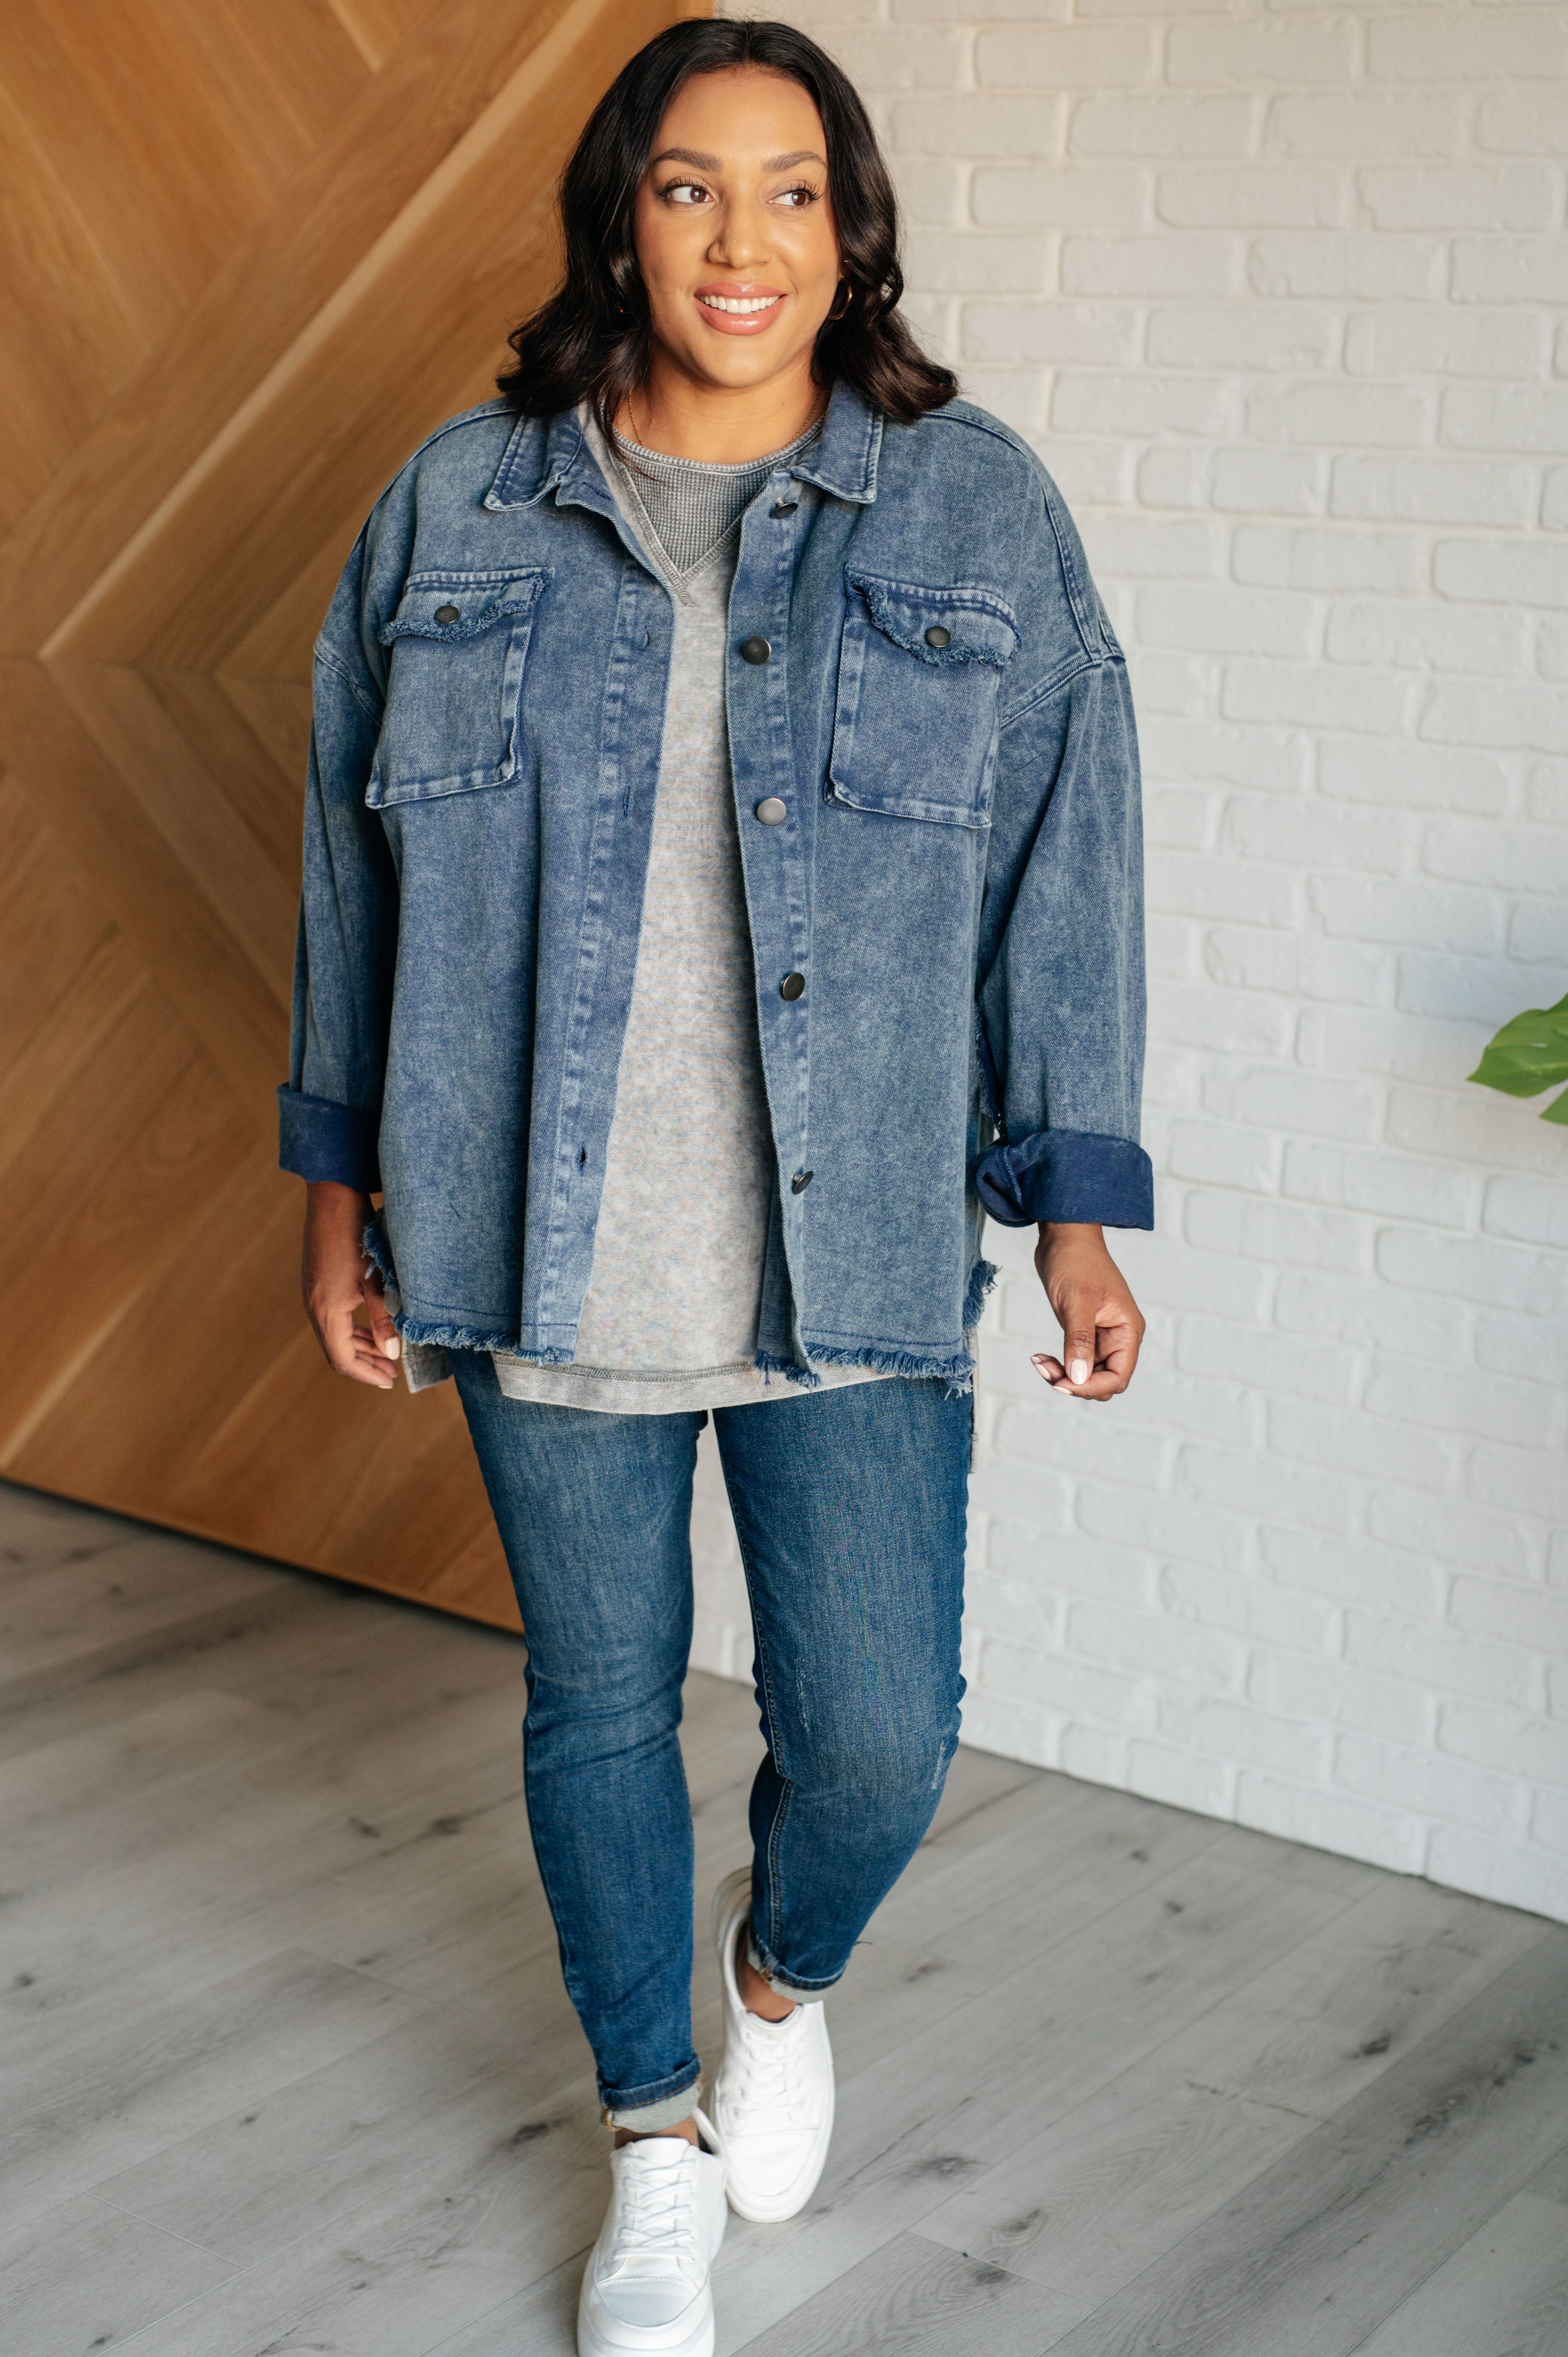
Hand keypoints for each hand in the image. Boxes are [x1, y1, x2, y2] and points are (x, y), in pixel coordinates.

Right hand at [302, 1181, 399, 1390]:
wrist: (333, 1197)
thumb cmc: (358, 1236)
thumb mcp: (377, 1281)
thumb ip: (384, 1319)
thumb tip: (391, 1354)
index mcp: (327, 1311)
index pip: (343, 1360)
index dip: (366, 1374)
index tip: (389, 1380)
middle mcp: (313, 1306)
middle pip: (336, 1351)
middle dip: (364, 1364)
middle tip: (391, 1372)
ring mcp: (312, 1294)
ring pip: (334, 1335)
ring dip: (359, 1346)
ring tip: (384, 1354)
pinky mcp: (316, 1282)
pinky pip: (331, 1318)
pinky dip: (351, 1329)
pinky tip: (371, 1327)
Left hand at [1031, 1221, 1143, 1401]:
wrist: (1064, 1236)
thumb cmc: (1075, 1260)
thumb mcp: (1077, 1300)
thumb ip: (1079, 1340)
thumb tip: (1078, 1377)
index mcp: (1127, 1329)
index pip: (1118, 1377)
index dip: (1090, 1386)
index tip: (1061, 1383)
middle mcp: (1119, 1336)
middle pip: (1104, 1381)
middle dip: (1075, 1383)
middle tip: (1044, 1368)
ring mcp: (1102, 1336)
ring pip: (1088, 1374)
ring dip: (1065, 1376)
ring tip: (1039, 1362)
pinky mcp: (1085, 1333)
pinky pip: (1077, 1361)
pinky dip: (1060, 1364)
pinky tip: (1040, 1357)